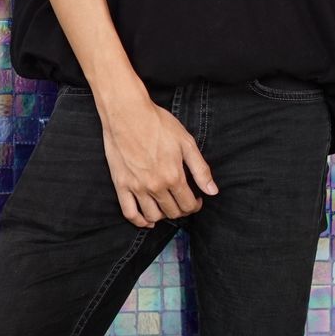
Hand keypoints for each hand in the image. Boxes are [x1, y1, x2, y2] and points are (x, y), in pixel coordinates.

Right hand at [99, 93, 219, 228]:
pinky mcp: (121, 185)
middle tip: (183, 200)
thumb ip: (200, 169)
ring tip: (167, 206)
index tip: (197, 199)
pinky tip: (147, 220)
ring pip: (153, 215)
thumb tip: (213, 191)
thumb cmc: (158, 123)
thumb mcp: (185, 142)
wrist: (128, 113)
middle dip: (182, 210)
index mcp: (173, 176)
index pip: (188, 204)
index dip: (196, 205)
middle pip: (172, 211)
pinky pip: (129, 213)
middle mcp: (155, 186)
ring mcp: (136, 187)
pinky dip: (139, 221)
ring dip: (163, 215)